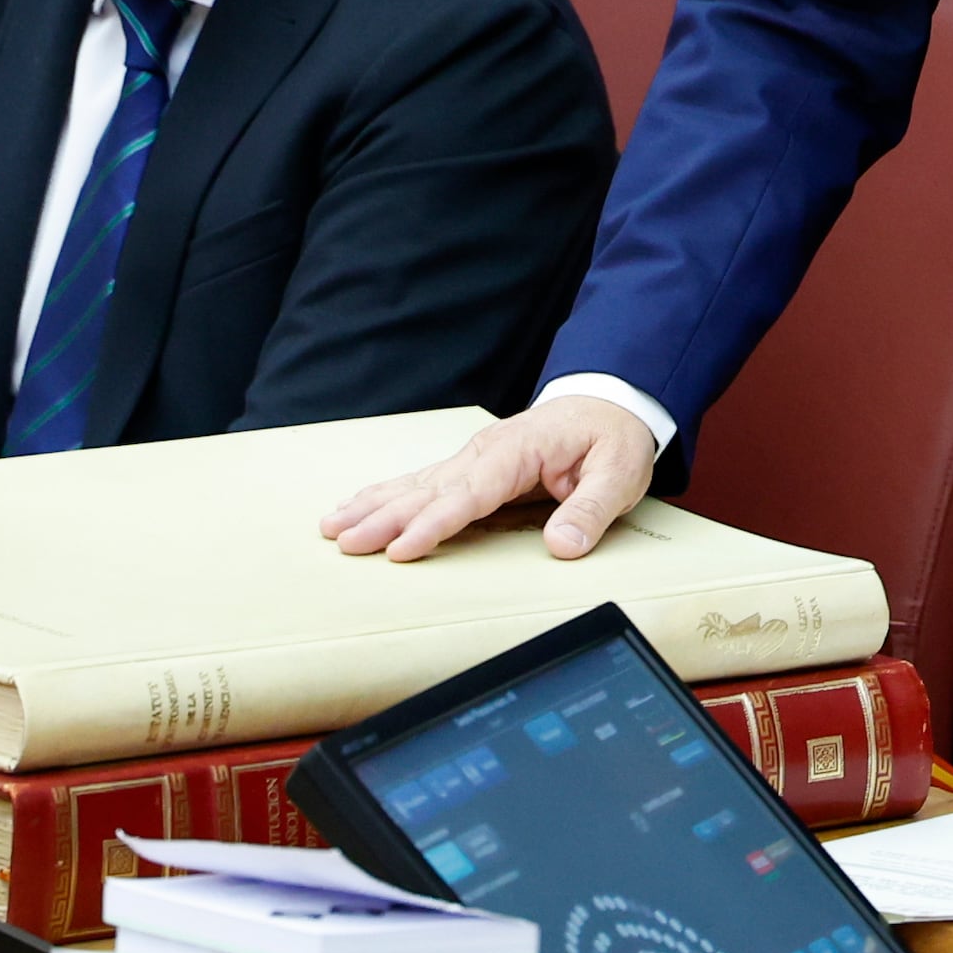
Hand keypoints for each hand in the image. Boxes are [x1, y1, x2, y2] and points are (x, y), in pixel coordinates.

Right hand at [326, 395, 654, 562]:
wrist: (609, 405)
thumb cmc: (612, 439)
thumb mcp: (619, 473)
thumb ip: (591, 509)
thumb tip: (563, 545)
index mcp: (518, 453)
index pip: (469, 494)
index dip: (434, 524)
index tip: (401, 547)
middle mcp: (486, 453)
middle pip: (428, 490)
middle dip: (384, 518)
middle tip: (346, 543)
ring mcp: (474, 458)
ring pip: (415, 484)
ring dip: (373, 506)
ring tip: (333, 527)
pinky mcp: (470, 467)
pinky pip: (421, 482)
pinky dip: (385, 495)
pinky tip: (357, 507)